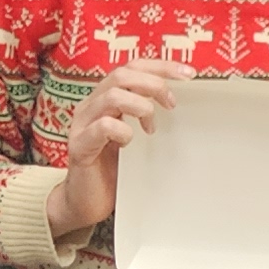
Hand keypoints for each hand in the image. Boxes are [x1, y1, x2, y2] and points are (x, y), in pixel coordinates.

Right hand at [51, 58, 189, 243]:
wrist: (84, 202)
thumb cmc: (112, 170)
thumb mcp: (134, 136)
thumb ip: (146, 117)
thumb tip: (179, 103)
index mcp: (105, 98)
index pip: (131, 67)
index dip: (160, 66)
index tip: (188, 74)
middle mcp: (91, 105)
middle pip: (122, 74)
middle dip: (153, 83)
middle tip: (171, 104)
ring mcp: (82, 124)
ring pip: (112, 95)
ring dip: (141, 107)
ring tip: (151, 127)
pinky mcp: (79, 146)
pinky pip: (103, 127)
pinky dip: (123, 131)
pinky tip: (129, 144)